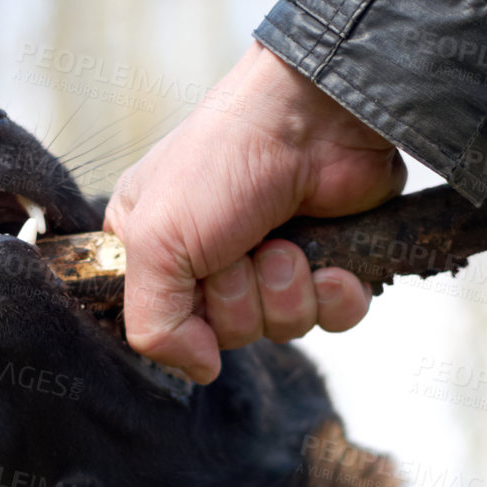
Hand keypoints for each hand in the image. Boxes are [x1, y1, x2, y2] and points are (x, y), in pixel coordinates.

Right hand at [103, 40, 405, 382]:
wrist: (312, 117)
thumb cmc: (223, 160)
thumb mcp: (155, 239)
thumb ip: (153, 323)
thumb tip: (199, 369)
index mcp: (155, 247)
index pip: (161, 326)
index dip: (182, 318)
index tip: (187, 281)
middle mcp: (210, 259)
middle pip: (224, 334)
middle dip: (240, 296)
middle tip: (243, 245)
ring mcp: (272, 261)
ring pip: (280, 330)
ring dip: (285, 290)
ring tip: (284, 241)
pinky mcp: (327, 260)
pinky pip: (333, 320)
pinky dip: (333, 294)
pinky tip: (329, 261)